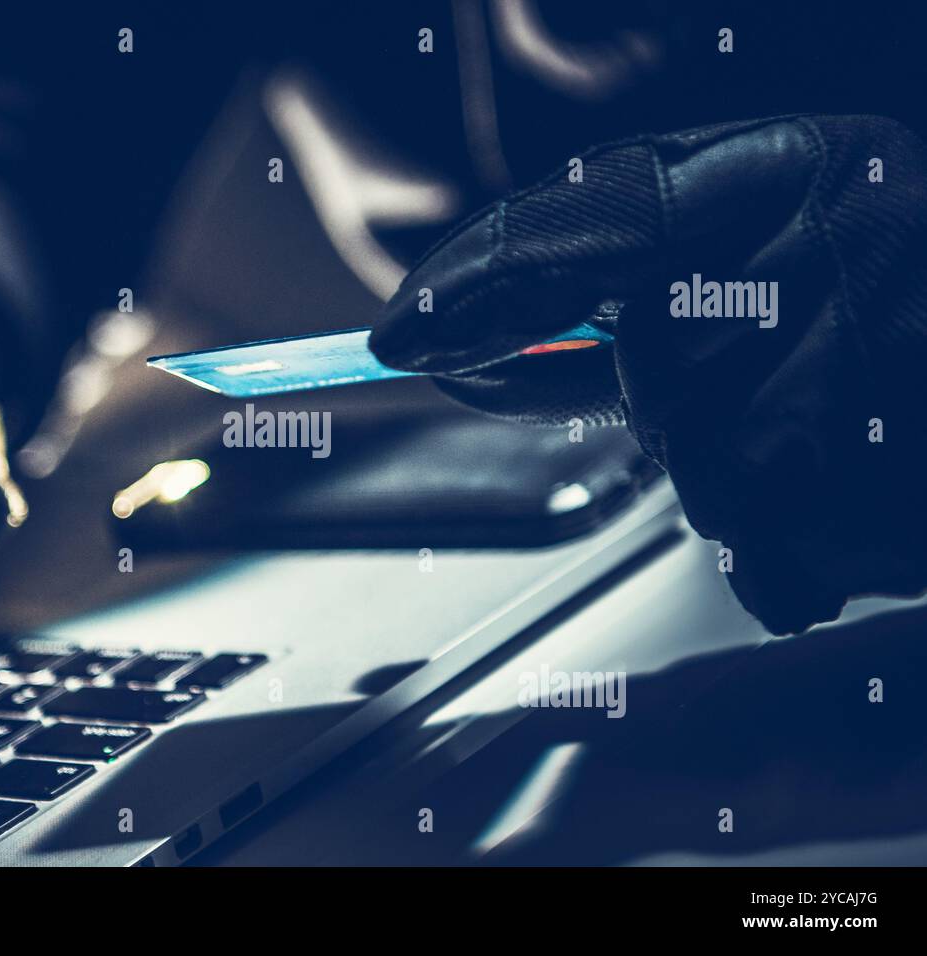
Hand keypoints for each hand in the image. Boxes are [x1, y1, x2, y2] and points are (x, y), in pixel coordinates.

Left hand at [371, 115, 926, 633]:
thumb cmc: (897, 332)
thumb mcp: (775, 264)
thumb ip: (635, 291)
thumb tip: (483, 344)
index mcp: (798, 166)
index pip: (590, 215)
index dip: (481, 278)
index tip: (397, 334)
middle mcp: (841, 232)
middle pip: (653, 365)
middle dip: (685, 401)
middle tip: (794, 390)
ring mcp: (877, 349)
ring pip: (709, 466)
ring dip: (754, 480)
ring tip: (855, 442)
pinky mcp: (889, 466)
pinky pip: (768, 545)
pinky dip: (796, 549)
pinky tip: (868, 497)